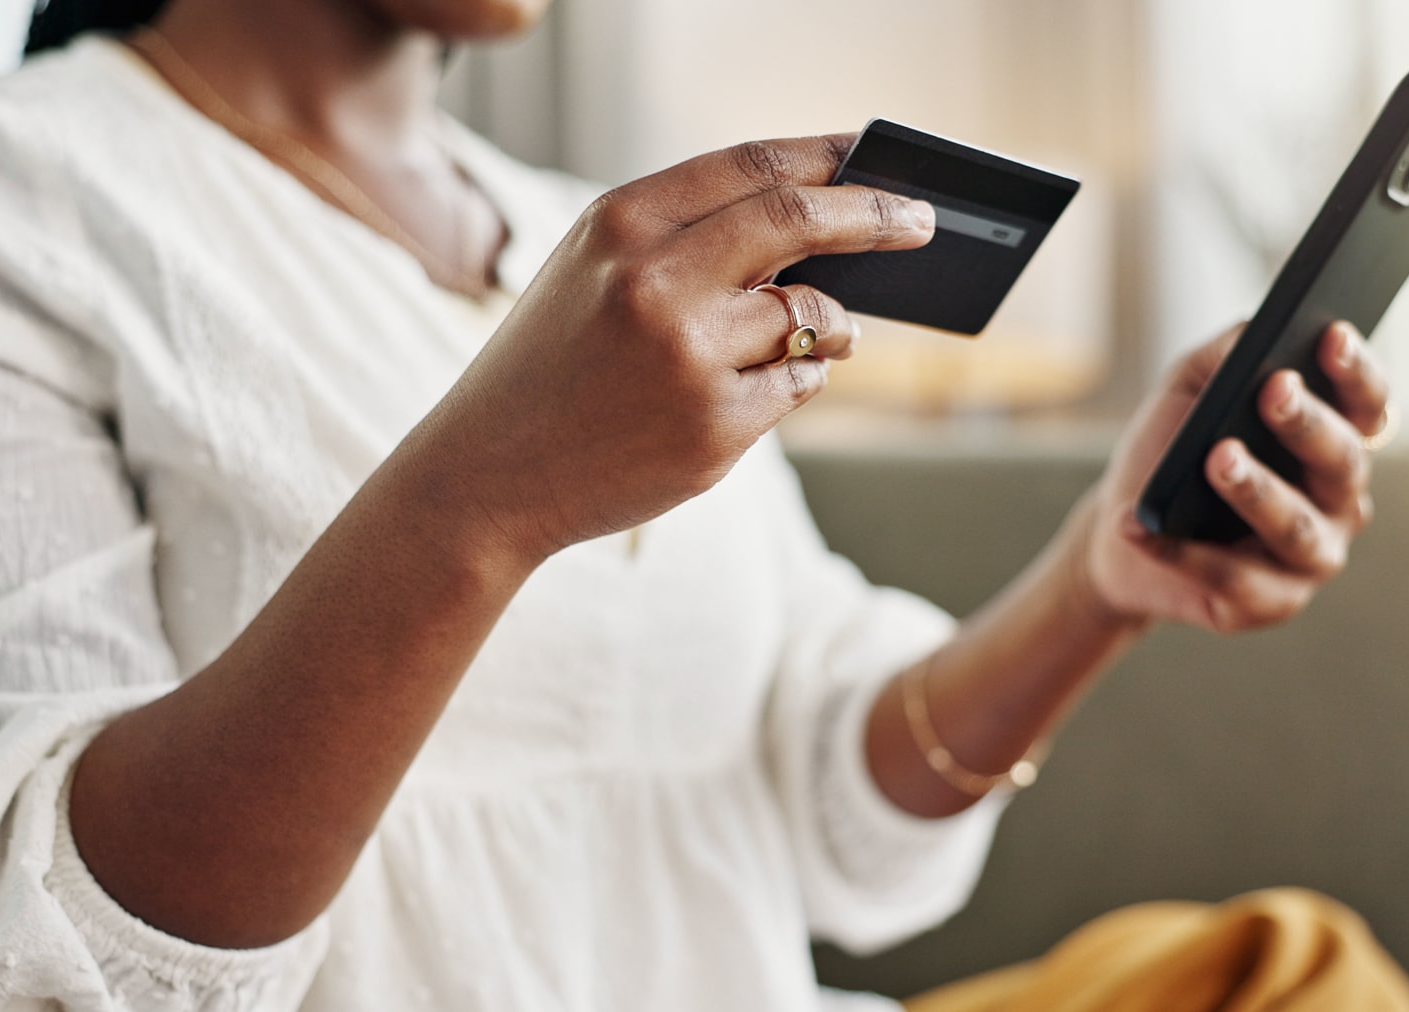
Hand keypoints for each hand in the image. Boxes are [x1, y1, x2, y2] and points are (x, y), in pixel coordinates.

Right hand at [403, 136, 934, 565]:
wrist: (488, 475)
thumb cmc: (555, 363)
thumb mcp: (596, 270)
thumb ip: (693, 238)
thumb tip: (820, 228)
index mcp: (622, 222)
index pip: (753, 166)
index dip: (828, 157)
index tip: (877, 155)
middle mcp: (656, 280)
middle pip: (800, 220)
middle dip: (875, 217)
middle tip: (920, 221)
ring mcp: (689, 357)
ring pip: (811, 313)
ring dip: (833, 321)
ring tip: (827, 330)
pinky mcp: (715, 427)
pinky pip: (799, 384)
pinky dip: (796, 380)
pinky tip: (754, 389)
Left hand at [1078, 321, 1389, 632]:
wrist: (1118, 529)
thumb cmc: (1170, 450)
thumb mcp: (1188, 388)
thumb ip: (1225, 353)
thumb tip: (1254, 330)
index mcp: (1335, 441)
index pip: (1367, 404)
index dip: (1357, 372)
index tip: (1332, 336)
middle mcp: (1340, 502)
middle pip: (1342, 462)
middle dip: (1308, 425)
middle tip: (1273, 391)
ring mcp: (1311, 557)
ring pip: (1295, 527)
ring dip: (1257, 491)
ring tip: (1215, 458)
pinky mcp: (1269, 604)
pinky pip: (1231, 579)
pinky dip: (1180, 552)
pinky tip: (1138, 524)